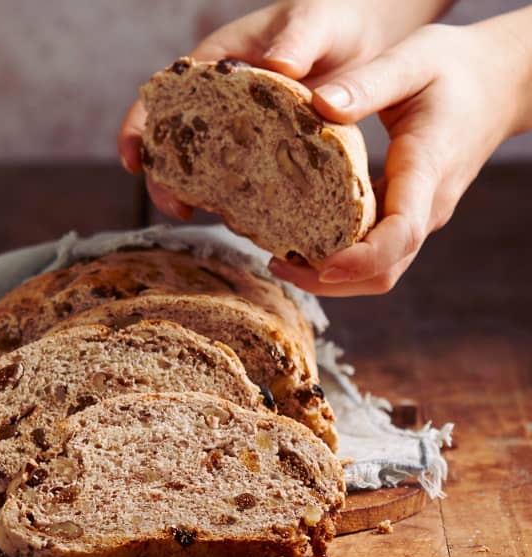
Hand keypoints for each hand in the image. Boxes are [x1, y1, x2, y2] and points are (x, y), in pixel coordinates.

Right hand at [118, 0, 452, 219]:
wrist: (369, 36)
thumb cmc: (333, 18)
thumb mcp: (317, 20)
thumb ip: (298, 39)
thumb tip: (279, 66)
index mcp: (218, 64)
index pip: (162, 97)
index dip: (138, 130)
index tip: (132, 162)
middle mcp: (223, 102)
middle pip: (177, 144)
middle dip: (168, 179)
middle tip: (179, 207)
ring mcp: (244, 131)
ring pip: (208, 169)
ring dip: (205, 196)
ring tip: (220, 218)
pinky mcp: (269, 153)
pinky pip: (245, 180)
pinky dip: (243, 201)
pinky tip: (257, 220)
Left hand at [270, 9, 531, 294]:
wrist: (497, 84)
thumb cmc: (454, 69)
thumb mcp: (412, 60)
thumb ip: (368, 83)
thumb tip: (319, 106)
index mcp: (427, 170)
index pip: (401, 233)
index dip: (362, 259)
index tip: (322, 266)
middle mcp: (427, 206)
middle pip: (384, 269)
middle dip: (330, 278)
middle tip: (276, 265)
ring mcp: (421, 216)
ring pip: (381, 270)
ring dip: (333, 277)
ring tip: (281, 261)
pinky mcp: (409, 215)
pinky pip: (378, 253)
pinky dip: (342, 259)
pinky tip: (303, 243)